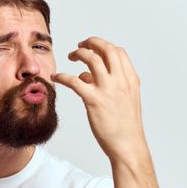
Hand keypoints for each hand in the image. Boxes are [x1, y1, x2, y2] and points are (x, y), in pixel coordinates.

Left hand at [51, 36, 146, 161]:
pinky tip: (55, 77)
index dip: (104, 46)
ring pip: (91, 59)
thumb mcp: (126, 99)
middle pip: (106, 49)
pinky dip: (62, 76)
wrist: (128, 145)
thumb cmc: (125, 126)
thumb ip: (111, 84)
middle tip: (80, 45)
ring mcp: (107, 90)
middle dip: (91, 42)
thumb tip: (87, 75)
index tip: (94, 48)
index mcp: (130, 80)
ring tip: (69, 56)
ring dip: (78, 53)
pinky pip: (74, 81)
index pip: (119, 52)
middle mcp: (120, 81)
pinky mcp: (93, 101)